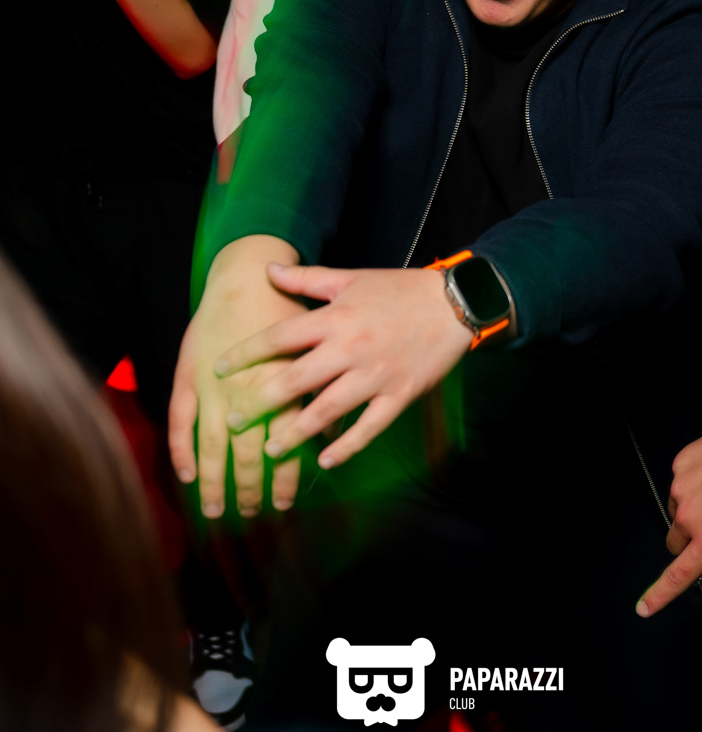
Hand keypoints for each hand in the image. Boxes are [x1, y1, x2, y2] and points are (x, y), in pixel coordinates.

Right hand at [169, 236, 303, 518]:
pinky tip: (186, 474)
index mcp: (284, 385)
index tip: (285, 503)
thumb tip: (332, 434)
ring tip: (217, 509)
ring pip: (213, 444)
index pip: (285, 444)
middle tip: (252, 514)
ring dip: (216, 481)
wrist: (247, 275)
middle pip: (248, 453)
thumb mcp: (314, 348)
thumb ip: (320, 392)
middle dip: (250, 489)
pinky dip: (181, 449)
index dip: (284, 477)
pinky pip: (180, 420)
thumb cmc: (286, 311)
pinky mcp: (189, 375)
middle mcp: (249, 391)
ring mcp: (214, 386)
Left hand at [215, 264, 473, 469]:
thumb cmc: (398, 289)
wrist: (453, 304)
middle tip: (232, 421)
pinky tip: (322, 462)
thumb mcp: (351, 278)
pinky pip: (368, 428)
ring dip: (295, 434)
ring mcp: (375, 375)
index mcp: (336, 317)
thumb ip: (307, 279)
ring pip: (327, 411)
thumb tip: (268, 269)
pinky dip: (345, 448)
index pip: (280, 336)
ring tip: (270, 449)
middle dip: (260, 402)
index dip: (245, 353)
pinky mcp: (398, 395)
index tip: (218, 369)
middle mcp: (350, 348)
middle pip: (295, 380)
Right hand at [635, 434, 701, 617]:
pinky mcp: (678, 466)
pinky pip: (681, 484)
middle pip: (675, 542)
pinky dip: (694, 485)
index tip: (642, 609)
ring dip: (692, 511)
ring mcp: (680, 489)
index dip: (660, 595)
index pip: (679, 575)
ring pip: (678, 512)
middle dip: (689, 542)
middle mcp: (689, 517)